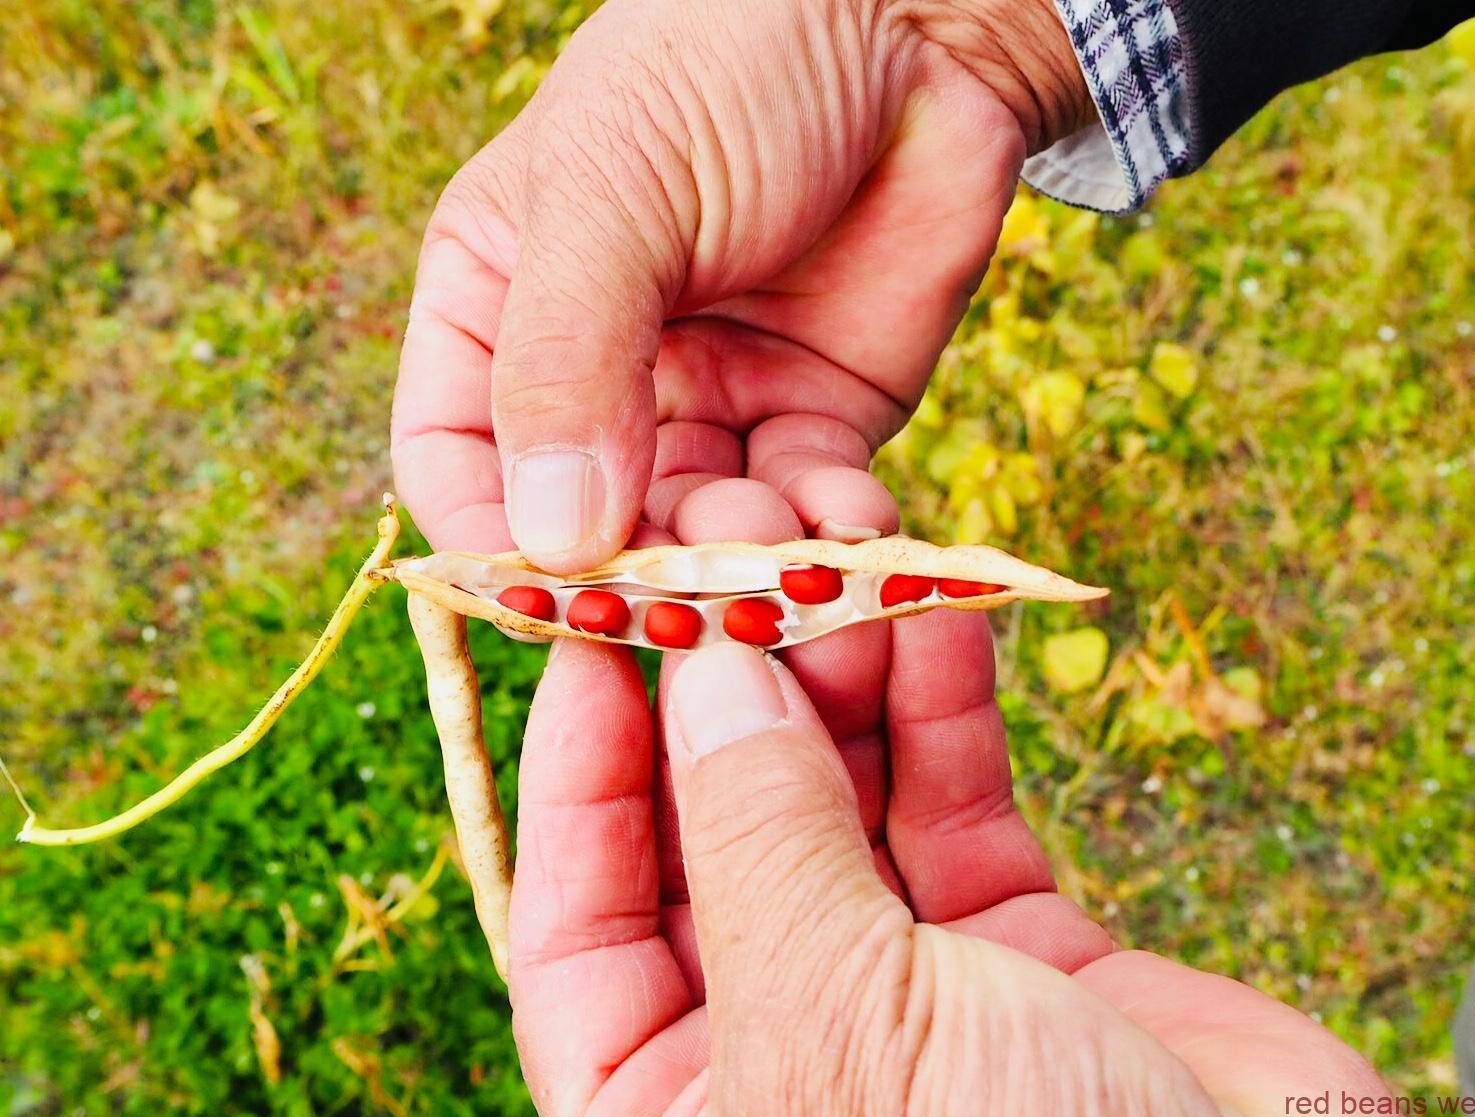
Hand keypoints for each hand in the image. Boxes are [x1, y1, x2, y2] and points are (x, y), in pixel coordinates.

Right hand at [390, 0, 1091, 567]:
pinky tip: (852, 518)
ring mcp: (707, 399)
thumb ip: (567, 362)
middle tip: (693, 590)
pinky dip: (827, 532)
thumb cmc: (730, 62)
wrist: (914, 26)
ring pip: (699, 532)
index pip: (454, 459)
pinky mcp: (813, 413)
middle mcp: (596, 370)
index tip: (545, 594)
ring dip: (738, 558)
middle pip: (585, 522)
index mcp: (499, 305)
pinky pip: (805, 508)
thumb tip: (551, 539)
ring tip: (778, 536)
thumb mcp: (614, 194)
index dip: (488, 540)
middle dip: (637, 566)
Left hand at [506, 613, 1388, 1116]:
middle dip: (726, 696)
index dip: (577, 770)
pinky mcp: (1023, 952)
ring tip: (839, 563)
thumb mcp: (835, 1019)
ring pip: (841, 805)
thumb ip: (760, 840)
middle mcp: (778, 1046)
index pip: (579, 921)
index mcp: (675, 1112)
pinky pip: (957, 809)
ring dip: (840, 682)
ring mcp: (905, 998)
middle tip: (738, 555)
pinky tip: (933, 614)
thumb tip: (706, 676)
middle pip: (714, 838)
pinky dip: (945, 712)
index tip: (596, 626)